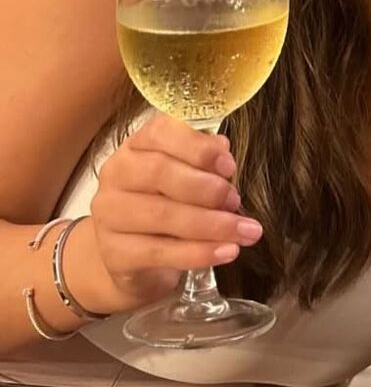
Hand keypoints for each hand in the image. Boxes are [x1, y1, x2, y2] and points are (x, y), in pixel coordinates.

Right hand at [69, 114, 262, 314]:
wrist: (133, 255)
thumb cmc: (168, 201)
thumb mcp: (187, 174)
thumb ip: (204, 158)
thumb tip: (223, 148)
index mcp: (138, 145)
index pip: (160, 131)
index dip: (198, 147)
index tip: (230, 165)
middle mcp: (117, 173)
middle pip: (160, 172)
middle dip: (207, 188)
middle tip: (236, 200)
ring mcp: (109, 215)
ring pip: (162, 215)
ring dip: (212, 224)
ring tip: (246, 231)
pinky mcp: (114, 253)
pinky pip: (160, 251)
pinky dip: (199, 252)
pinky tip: (228, 251)